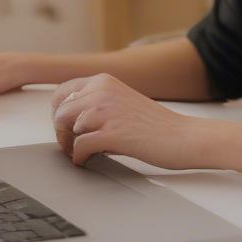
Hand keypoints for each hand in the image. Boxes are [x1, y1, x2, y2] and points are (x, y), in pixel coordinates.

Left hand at [50, 73, 237, 169]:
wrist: (183, 136)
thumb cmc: (154, 125)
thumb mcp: (121, 101)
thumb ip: (96, 104)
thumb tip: (68, 120)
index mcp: (103, 81)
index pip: (61, 92)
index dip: (58, 113)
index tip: (66, 128)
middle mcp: (102, 90)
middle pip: (59, 111)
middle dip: (61, 131)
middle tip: (71, 145)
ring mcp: (106, 111)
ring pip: (65, 126)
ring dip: (68, 144)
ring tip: (80, 153)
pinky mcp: (112, 133)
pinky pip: (79, 146)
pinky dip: (78, 157)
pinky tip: (86, 161)